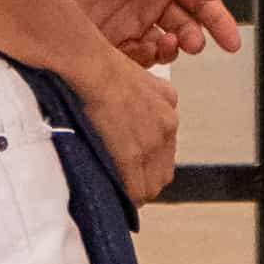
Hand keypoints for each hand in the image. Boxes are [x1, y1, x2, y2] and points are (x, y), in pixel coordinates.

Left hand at [22, 0, 238, 62]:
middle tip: (194, 42)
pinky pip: (134, 58)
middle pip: (185, 28)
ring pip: (162, 47)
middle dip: (195, 38)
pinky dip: (146, 59)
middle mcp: (148, 2)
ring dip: (172, 49)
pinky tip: (147, 48)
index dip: (218, 22)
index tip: (231, 40)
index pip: (199, 3)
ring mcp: (127, 22)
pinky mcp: (106, 40)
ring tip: (170, 43)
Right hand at [79, 51, 181, 210]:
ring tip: (121, 192)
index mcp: (168, 105)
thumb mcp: (137, 74)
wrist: (95, 69)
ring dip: (138, 190)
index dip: (149, 160)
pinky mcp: (132, 155)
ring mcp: (152, 143)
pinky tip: (117, 197)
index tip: (136, 165)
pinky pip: (136, 190)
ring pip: (153, 183)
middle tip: (128, 181)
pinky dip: (128, 197)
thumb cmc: (103, 66)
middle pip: (164, 169)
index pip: (166, 146)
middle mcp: (167, 126)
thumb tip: (134, 103)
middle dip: (147, 178)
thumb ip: (144, 94)